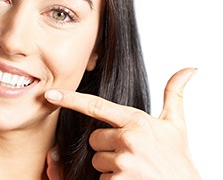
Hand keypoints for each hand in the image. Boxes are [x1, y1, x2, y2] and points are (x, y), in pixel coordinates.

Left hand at [45, 68, 200, 178]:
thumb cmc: (178, 159)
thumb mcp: (176, 126)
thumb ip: (174, 95)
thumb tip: (188, 69)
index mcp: (137, 121)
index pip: (96, 106)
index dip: (70, 99)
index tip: (50, 94)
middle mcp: (129, 139)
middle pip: (94, 139)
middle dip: (106, 147)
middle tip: (130, 154)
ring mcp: (123, 162)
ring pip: (97, 160)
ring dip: (110, 166)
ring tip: (133, 168)